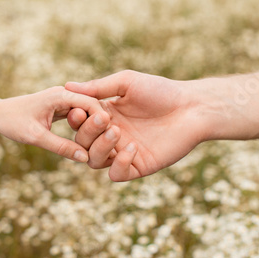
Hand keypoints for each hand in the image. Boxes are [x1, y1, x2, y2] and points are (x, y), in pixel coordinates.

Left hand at [0, 86, 110, 162]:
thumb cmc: (13, 123)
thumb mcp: (36, 137)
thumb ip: (61, 147)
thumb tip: (84, 158)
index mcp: (60, 95)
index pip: (90, 103)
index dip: (103, 119)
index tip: (114, 135)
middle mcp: (63, 94)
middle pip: (91, 106)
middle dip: (102, 122)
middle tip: (116, 139)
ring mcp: (62, 100)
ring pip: (86, 111)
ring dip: (95, 124)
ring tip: (108, 141)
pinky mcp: (60, 107)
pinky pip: (78, 115)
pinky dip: (86, 125)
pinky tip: (95, 139)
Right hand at [66, 70, 209, 180]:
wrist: (191, 108)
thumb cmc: (160, 91)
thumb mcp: (126, 83)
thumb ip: (98, 87)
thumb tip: (67, 86)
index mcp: (105, 115)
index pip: (79, 123)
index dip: (75, 119)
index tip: (79, 111)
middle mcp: (111, 135)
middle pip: (83, 143)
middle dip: (89, 132)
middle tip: (105, 120)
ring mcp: (123, 152)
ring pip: (95, 161)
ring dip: (101, 148)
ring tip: (118, 132)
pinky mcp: (139, 166)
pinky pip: (117, 174)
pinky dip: (119, 164)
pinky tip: (132, 148)